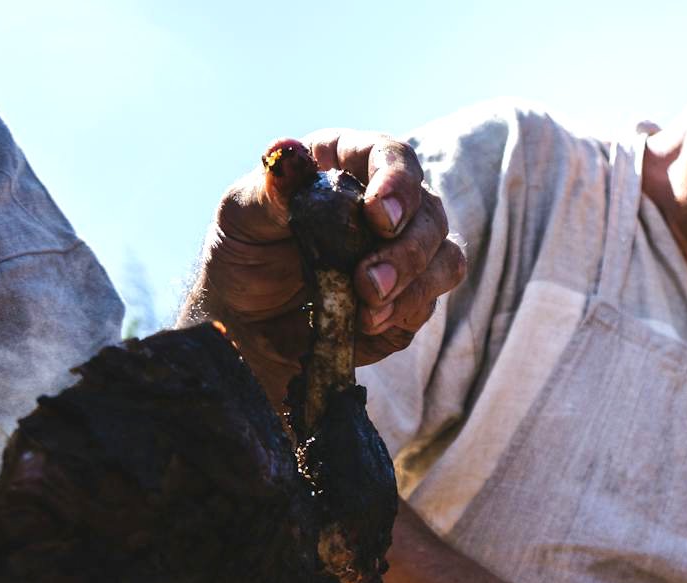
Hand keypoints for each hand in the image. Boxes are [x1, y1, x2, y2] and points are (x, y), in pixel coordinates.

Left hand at [193, 129, 465, 398]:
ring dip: (414, 286)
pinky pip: (428, 305)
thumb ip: (270, 189)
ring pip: (445, 259)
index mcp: (349, 166)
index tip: (378, 215)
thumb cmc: (243, 255)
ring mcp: (404, 254)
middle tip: (368, 282)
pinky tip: (365, 324)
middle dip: (407, 251)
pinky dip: (402, 315)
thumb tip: (287, 153)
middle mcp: (387, 205)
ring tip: (368, 310)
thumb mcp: (241, 216)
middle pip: (429, 214)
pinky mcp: (409, 300)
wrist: (245, 321)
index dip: (397, 182)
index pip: (392, 157)